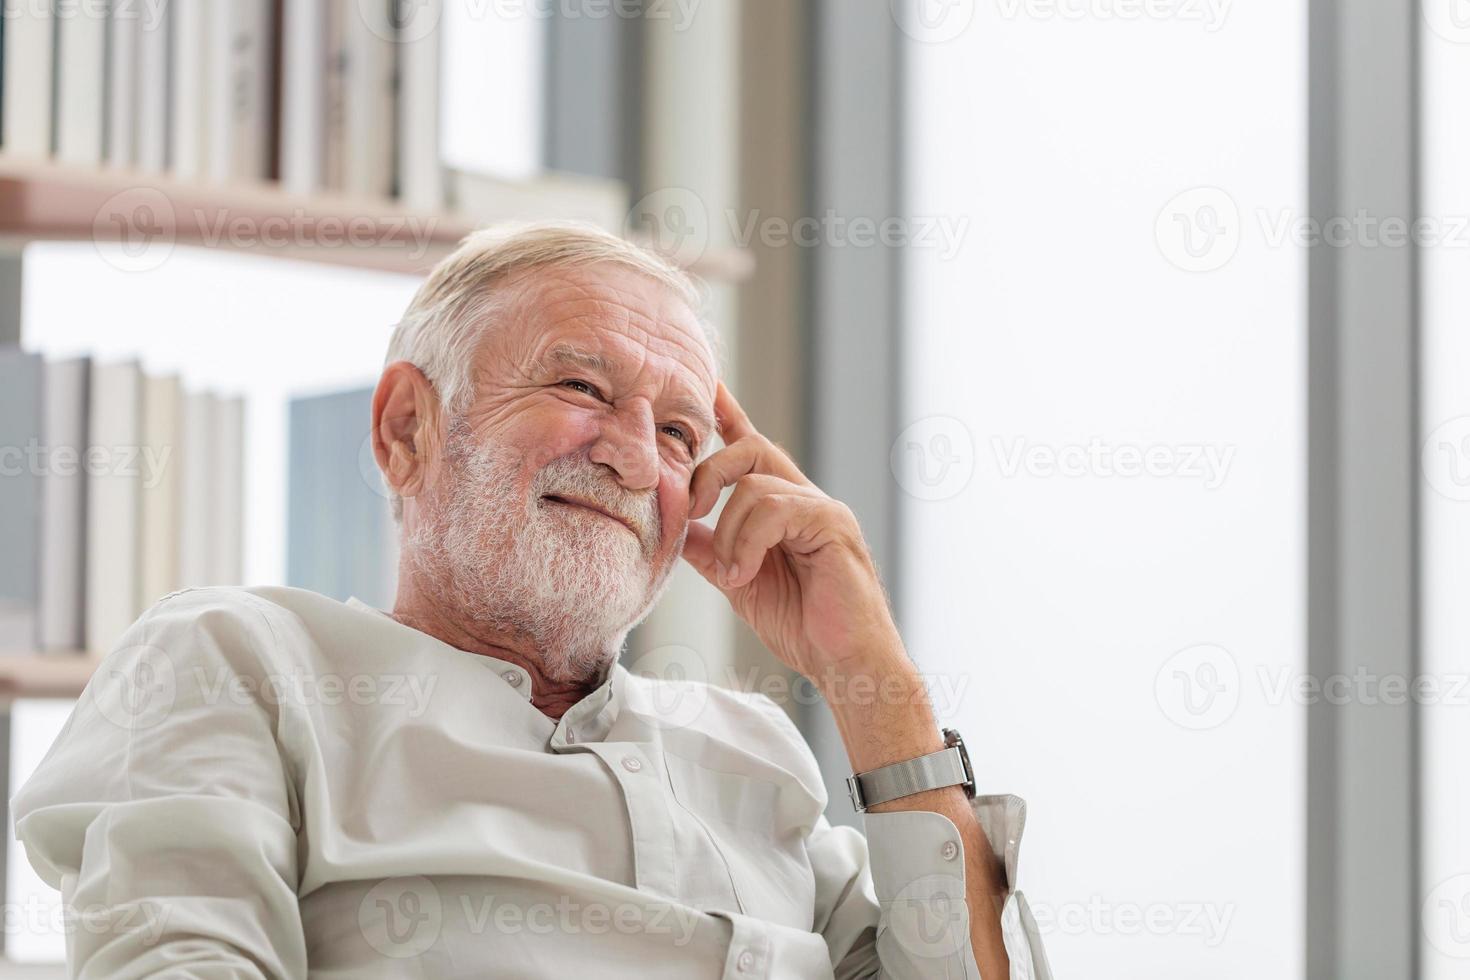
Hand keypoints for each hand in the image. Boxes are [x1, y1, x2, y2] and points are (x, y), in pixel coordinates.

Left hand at [681, 383, 906, 685]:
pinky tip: (746, 574)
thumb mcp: (742, 584)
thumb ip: (716, 551)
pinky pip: (775, 508)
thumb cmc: (805, 628)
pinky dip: (749, 542)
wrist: (846, 663)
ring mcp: (822, 508)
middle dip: (709, 472)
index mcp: (783, 509)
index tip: (708, 384)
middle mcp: (805, 498)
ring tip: (736, 575)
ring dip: (731, 533)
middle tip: (692, 512)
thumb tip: (683, 529)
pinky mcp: (833, 523)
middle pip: (751, 447)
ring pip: (755, 483)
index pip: (752, 448)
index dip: (728, 414)